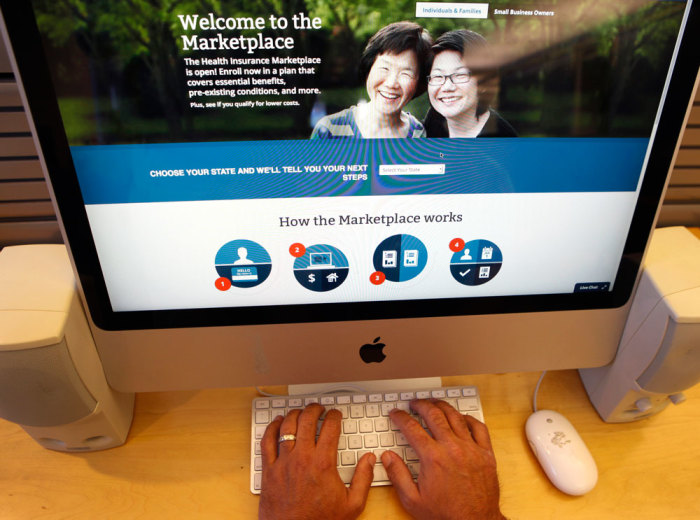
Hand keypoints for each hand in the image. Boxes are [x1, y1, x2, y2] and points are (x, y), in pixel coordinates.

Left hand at [259, 404, 375, 519]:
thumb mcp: (352, 505)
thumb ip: (363, 479)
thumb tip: (370, 459)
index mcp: (323, 463)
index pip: (330, 427)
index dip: (334, 415)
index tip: (336, 414)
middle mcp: (302, 458)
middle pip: (307, 420)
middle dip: (314, 409)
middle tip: (319, 408)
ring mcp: (283, 463)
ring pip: (286, 427)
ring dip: (294, 414)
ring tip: (300, 412)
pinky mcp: (268, 470)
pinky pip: (267, 442)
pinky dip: (272, 428)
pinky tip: (277, 423)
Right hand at [382, 399, 505, 519]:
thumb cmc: (446, 514)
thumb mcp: (412, 500)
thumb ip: (397, 475)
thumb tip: (387, 457)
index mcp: (433, 458)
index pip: (412, 428)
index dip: (401, 417)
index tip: (397, 414)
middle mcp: (452, 448)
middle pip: (434, 415)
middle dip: (421, 405)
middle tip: (414, 403)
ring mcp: (471, 449)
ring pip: (455, 417)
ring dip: (442, 406)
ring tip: (434, 403)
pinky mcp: (486, 454)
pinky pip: (478, 427)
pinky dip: (468, 418)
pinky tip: (461, 417)